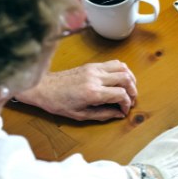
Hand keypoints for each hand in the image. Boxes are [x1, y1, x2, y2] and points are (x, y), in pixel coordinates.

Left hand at [15, 60, 136, 120]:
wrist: (44, 87)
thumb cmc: (59, 103)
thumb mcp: (80, 115)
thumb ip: (103, 114)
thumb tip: (119, 114)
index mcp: (92, 92)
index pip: (121, 94)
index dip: (127, 103)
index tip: (124, 110)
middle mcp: (96, 77)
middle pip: (125, 79)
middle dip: (133, 91)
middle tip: (131, 100)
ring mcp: (94, 68)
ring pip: (122, 67)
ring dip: (130, 78)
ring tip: (129, 89)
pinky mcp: (92, 65)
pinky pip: (113, 63)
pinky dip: (122, 71)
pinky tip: (120, 80)